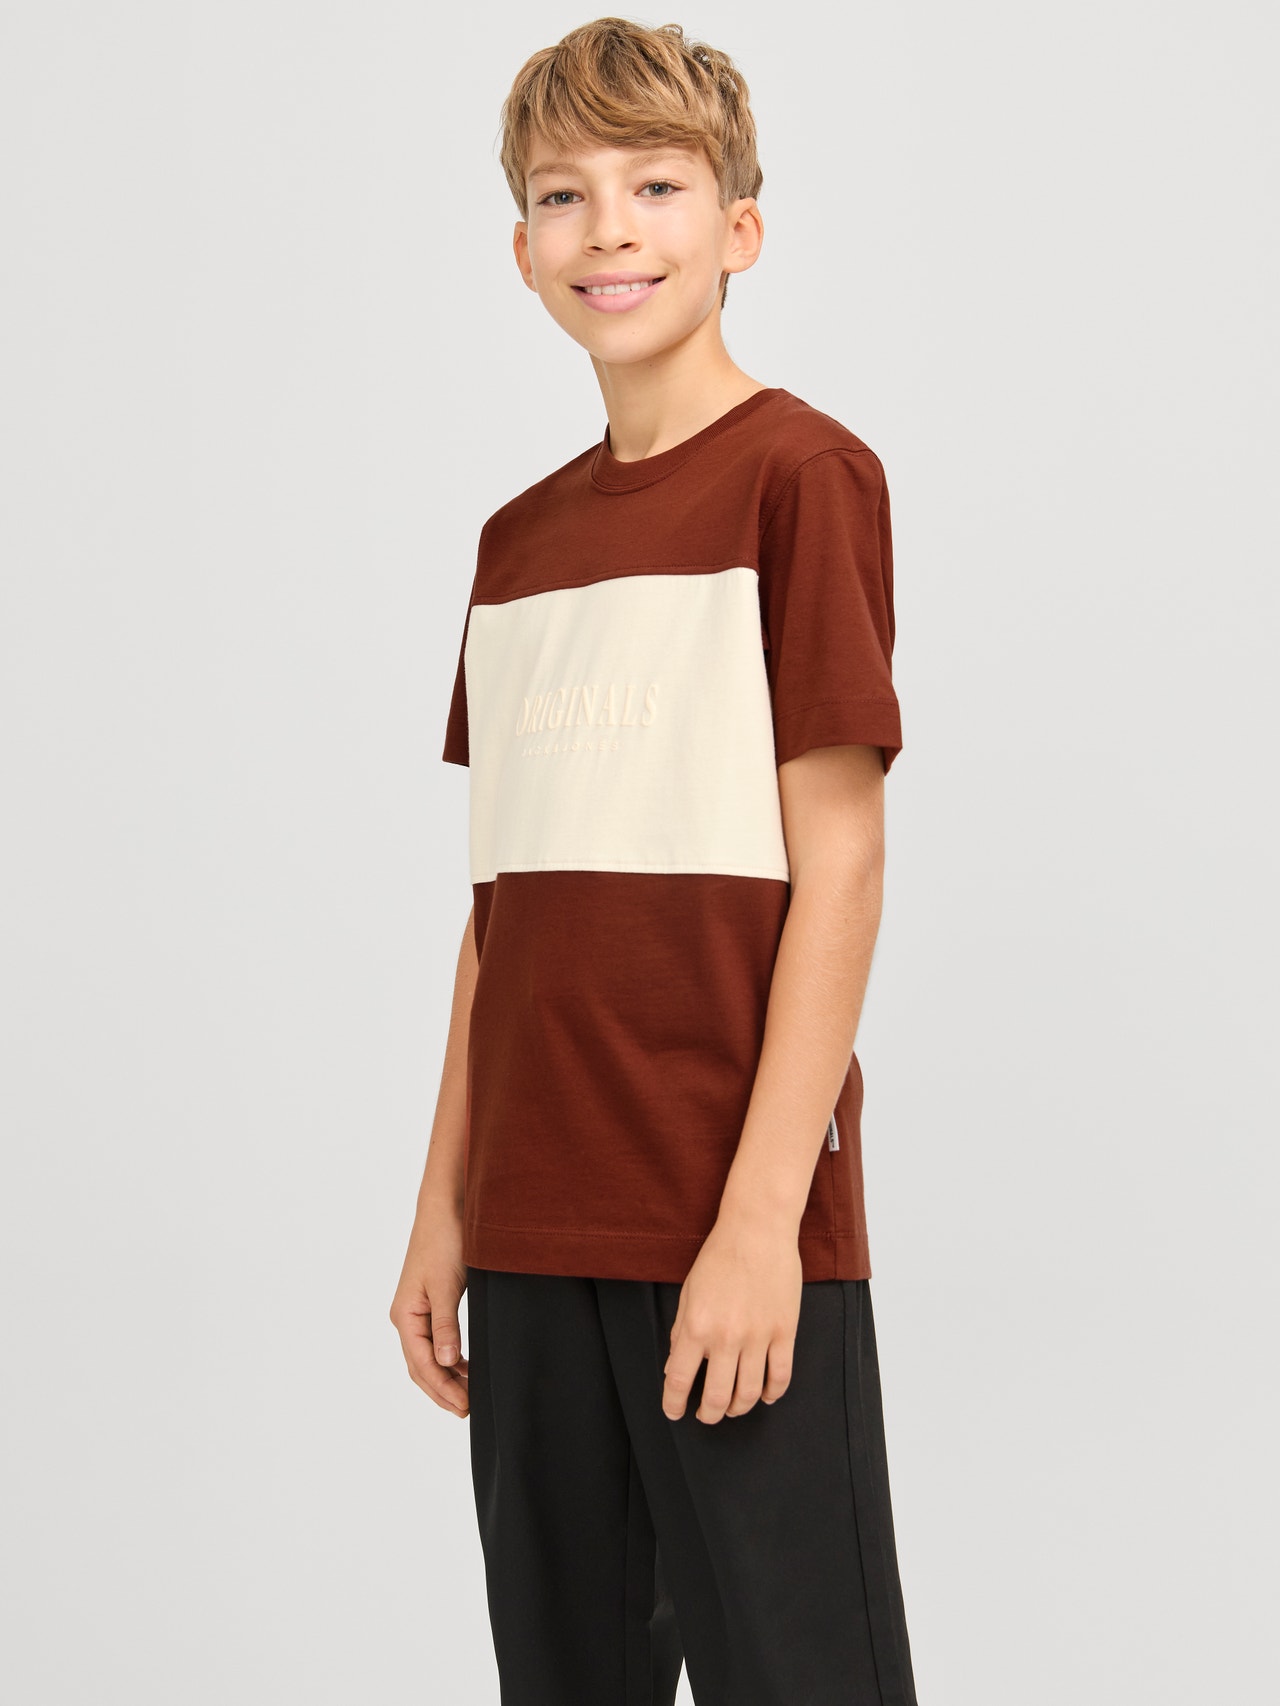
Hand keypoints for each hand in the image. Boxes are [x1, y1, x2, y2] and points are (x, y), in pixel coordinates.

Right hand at [389, 1196, 469, 1417]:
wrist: (446, 1208)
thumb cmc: (444, 1241)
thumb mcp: (447, 1285)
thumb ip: (446, 1326)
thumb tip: (447, 1363)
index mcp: (405, 1316)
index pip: (422, 1365)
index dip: (443, 1389)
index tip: (466, 1406)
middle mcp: (407, 1317)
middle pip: (421, 1366)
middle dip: (443, 1390)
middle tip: (468, 1409)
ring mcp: (417, 1310)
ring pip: (428, 1356)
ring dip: (447, 1377)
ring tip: (470, 1393)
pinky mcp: (430, 1302)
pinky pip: (435, 1341)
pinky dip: (449, 1358)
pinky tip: (465, 1365)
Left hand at [662, 1209, 802, 1422]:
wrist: (757, 1230)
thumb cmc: (719, 1257)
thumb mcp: (688, 1293)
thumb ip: (680, 1332)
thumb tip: (673, 1367)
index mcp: (696, 1326)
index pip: (679, 1380)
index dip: (673, 1403)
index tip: (674, 1411)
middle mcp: (726, 1337)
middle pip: (716, 1397)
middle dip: (709, 1414)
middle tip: (706, 1415)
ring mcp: (758, 1337)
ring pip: (750, 1393)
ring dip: (739, 1408)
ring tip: (733, 1407)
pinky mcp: (784, 1332)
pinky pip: (780, 1376)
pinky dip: (773, 1393)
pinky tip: (765, 1395)